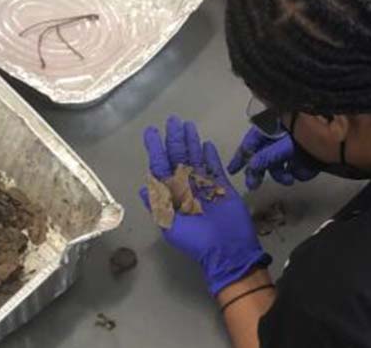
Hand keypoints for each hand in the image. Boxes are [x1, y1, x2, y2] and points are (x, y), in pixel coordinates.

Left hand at [141, 116, 270, 294]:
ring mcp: (204, 185)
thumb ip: (158, 205)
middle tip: (172, 120)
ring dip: (190, 142)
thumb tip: (142, 188)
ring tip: (187, 125)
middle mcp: (186, 187)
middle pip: (178, 157)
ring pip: (195, 158)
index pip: (160, 167)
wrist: (227, 249)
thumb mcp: (171, 225)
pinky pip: (214, 167)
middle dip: (174, 139)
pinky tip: (206, 144)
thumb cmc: (196, 240)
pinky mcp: (221, 186)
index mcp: (171, 195)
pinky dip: (210, 155)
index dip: (156, 149)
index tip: (151, 132)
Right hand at [228, 126, 318, 189]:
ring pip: (283, 162)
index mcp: (274, 124)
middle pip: (266, 154)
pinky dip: (302, 169)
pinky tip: (310, 170)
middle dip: (263, 170)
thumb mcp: (287, 144)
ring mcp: (297, 142)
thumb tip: (252, 165)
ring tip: (291, 178)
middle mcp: (283, 132)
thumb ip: (268, 155)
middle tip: (255, 185)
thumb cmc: (313, 131)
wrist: (347, 134)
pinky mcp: (310, 151)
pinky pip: (299, 164)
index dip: (241, 156)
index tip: (232, 170)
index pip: (252, 142)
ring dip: (285, 172)